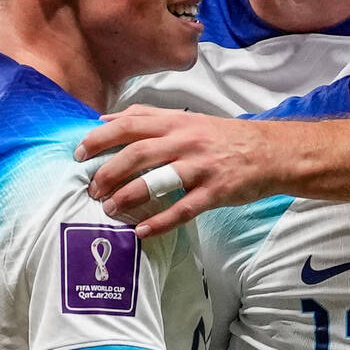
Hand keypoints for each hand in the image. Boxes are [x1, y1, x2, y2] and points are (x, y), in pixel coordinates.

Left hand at [76, 105, 281, 237]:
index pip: (131, 124)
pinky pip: (183, 209)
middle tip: (91, 189)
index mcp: (176, 122)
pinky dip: (160, 222)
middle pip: (138, 153)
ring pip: (157, 180)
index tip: (79, 153)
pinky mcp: (215, 191)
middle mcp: (186, 141)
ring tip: (110, 210)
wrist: (270, 152)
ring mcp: (201, 167)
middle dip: (108, 171)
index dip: (101, 138)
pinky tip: (141, 232)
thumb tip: (105, 118)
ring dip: (128, 196)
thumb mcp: (187, 119)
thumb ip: (148, 117)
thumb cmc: (223, 137)